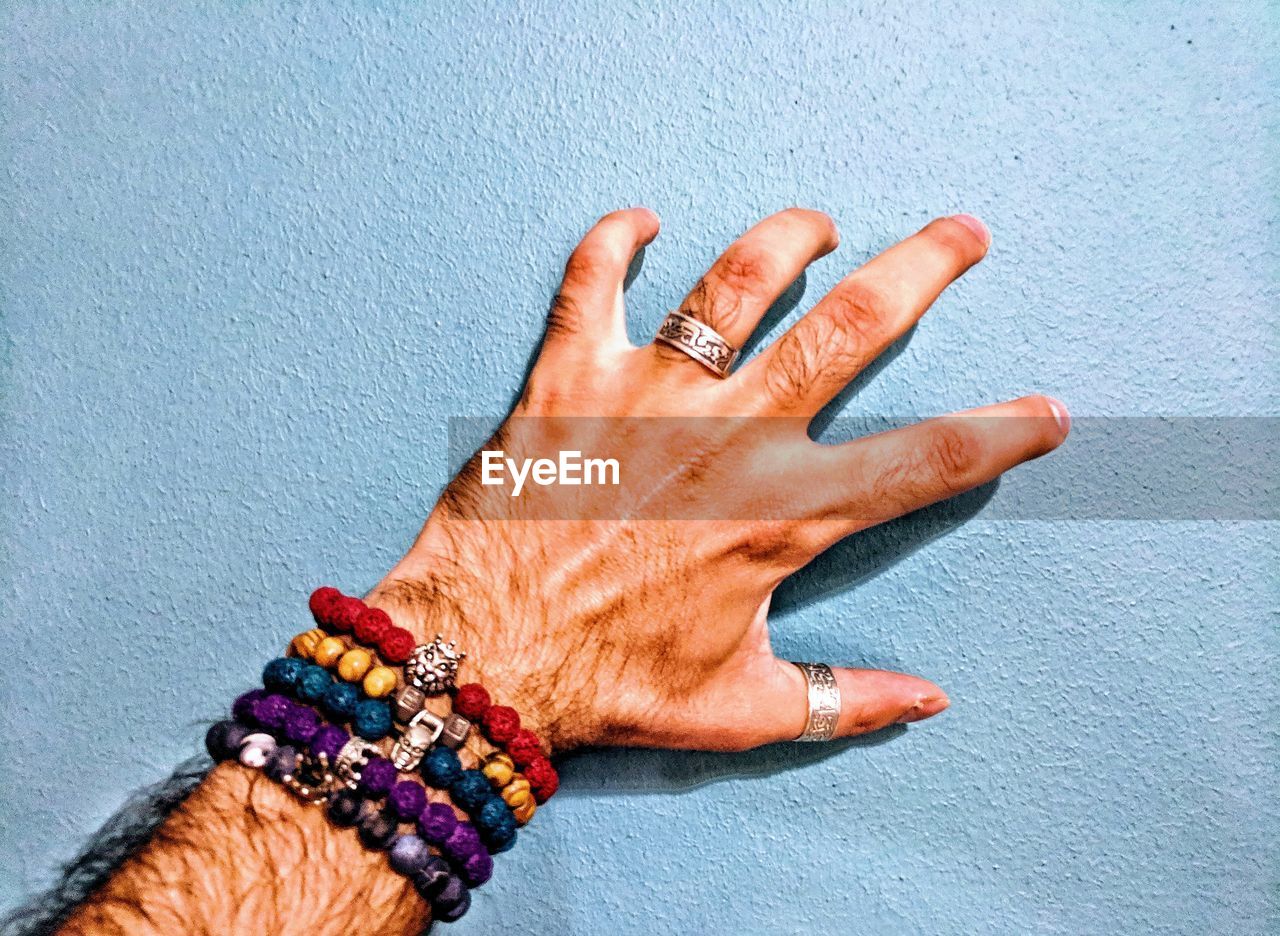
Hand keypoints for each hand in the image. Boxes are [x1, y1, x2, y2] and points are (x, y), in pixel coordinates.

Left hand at [368, 207, 1067, 753]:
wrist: (482, 662)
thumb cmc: (608, 686)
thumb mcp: (742, 709)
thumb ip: (846, 702)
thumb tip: (931, 702)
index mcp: (781, 517)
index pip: (924, 462)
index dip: (1002, 433)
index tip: (1048, 412)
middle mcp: (727, 438)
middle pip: (851, 325)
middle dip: (923, 267)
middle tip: (962, 233)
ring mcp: (645, 397)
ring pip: (734, 281)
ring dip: (787, 238)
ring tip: (816, 224)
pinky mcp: (568, 378)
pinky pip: (592, 280)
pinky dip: (613, 239)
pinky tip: (639, 221)